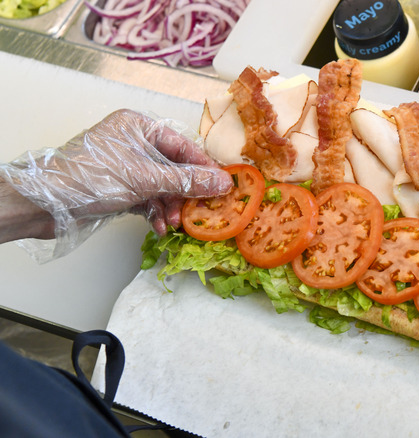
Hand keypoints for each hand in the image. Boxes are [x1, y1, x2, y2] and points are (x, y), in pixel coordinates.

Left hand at [0, 109, 232, 258]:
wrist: (46, 204)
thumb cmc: (91, 178)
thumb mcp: (146, 179)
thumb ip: (187, 181)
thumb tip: (223, 182)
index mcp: (138, 126)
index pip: (182, 146)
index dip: (203, 168)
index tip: (222, 186)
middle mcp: (133, 142)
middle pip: (174, 168)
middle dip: (184, 193)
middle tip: (197, 211)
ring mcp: (125, 166)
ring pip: (162, 186)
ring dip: (171, 207)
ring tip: (174, 224)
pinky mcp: (119, 187)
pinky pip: (148, 198)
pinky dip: (155, 212)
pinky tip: (159, 227)